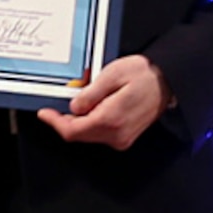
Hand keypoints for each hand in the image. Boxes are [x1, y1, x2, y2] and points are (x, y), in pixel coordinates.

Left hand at [37, 54, 169, 148]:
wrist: (168, 82)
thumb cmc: (144, 75)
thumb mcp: (112, 75)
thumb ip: (90, 94)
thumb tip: (74, 107)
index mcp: (111, 119)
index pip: (73, 130)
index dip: (55, 123)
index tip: (44, 113)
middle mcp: (116, 134)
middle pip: (79, 135)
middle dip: (63, 122)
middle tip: (55, 106)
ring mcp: (122, 138)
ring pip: (88, 136)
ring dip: (76, 122)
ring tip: (76, 103)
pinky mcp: (125, 136)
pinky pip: (99, 134)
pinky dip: (89, 123)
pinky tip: (89, 109)